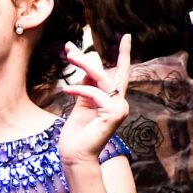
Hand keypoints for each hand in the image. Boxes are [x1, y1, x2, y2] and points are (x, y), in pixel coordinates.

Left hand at [56, 34, 131, 168]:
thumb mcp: (81, 104)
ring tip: (68, 58)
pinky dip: (80, 90)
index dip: (124, 55)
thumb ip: (87, 86)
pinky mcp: (114, 114)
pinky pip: (95, 93)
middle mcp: (120, 103)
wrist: (75, 155)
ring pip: (101, 79)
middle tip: (69, 48)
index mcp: (113, 101)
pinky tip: (67, 91)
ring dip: (83, 66)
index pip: (121, 74)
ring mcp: (119, 109)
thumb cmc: (77, 134)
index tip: (126, 36)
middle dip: (87, 59)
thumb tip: (87, 66)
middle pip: (106, 73)